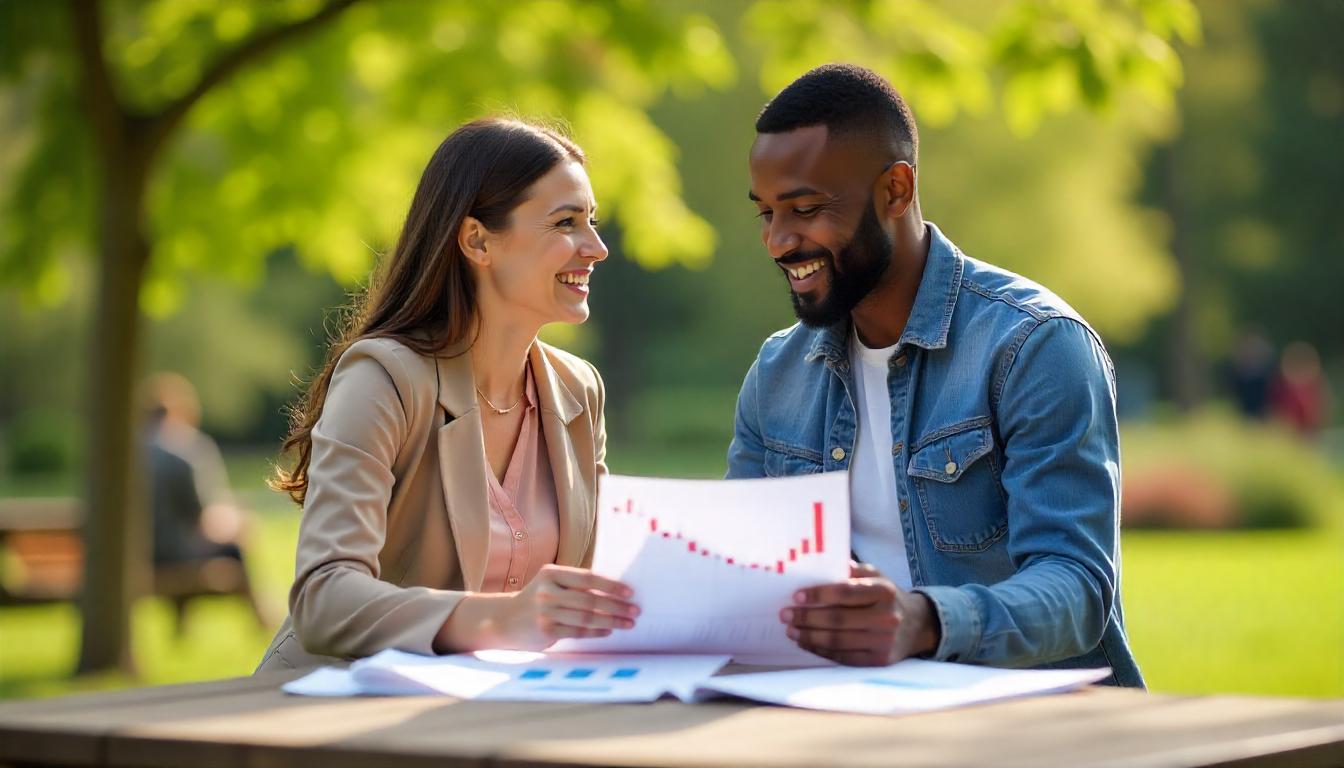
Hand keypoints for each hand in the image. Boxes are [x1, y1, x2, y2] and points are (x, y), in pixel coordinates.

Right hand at [435, 565, 637, 651]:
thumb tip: (615, 591)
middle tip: (636, 611)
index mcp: (551, 573)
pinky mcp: (545, 631)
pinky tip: (609, 630)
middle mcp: (547, 591)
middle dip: (617, 606)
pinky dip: (596, 632)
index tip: (630, 592)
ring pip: (586, 618)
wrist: (504, 620)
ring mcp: (545, 612)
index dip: (611, 585)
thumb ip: (575, 585)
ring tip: (629, 623)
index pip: (588, 578)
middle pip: (590, 600)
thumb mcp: (551, 584)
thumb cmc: (537, 600)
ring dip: (612, 621)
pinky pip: (578, 632)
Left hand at [779, 562, 939, 665]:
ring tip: (791, 630)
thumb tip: (817, 566)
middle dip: (807, 617)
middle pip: (838, 619)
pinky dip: (820, 650)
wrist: (916, 625)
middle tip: (785, 614)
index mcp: (884, 591)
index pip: (845, 592)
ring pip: (837, 641)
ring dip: (809, 636)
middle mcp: (887, 617)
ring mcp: (884, 642)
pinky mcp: (878, 660)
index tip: (796, 596)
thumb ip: (850, 570)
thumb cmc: (886, 596)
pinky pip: (843, 656)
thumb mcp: (875, 575)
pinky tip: (806, 642)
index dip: (818, 594)